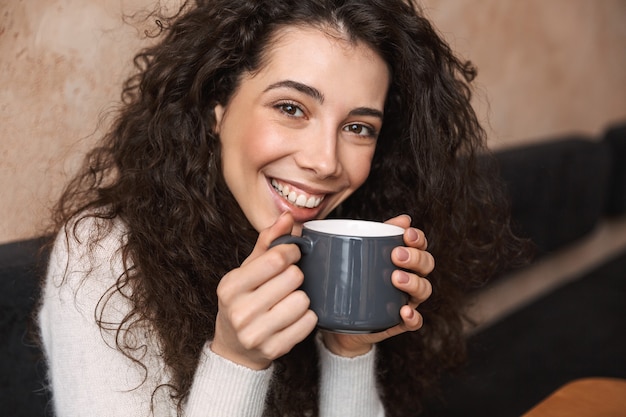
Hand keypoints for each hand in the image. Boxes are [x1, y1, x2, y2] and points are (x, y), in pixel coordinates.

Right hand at [211, 213, 317, 369]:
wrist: (235, 348)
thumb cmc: (243, 300)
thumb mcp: (246, 271)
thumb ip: (267, 243)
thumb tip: (287, 217)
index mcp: (230, 286)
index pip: (275, 259)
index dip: (292, 252)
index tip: (293, 254)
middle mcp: (240, 311)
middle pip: (293, 278)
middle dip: (296, 275)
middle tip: (289, 280)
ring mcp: (256, 334)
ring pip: (302, 301)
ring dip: (302, 297)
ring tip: (290, 299)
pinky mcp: (273, 350)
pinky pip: (308, 323)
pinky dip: (307, 316)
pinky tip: (294, 316)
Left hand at [321, 214, 433, 356]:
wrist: (340, 321)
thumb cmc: (351, 280)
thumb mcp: (356, 255)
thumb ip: (370, 234)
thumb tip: (398, 218)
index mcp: (402, 259)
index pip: (419, 245)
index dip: (418, 238)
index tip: (407, 234)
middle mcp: (410, 278)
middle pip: (426, 265)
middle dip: (415, 257)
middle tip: (396, 255)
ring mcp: (406, 300)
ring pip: (424, 290)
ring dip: (414, 282)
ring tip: (396, 278)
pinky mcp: (398, 323)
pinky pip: (415, 322)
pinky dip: (413, 317)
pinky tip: (404, 311)